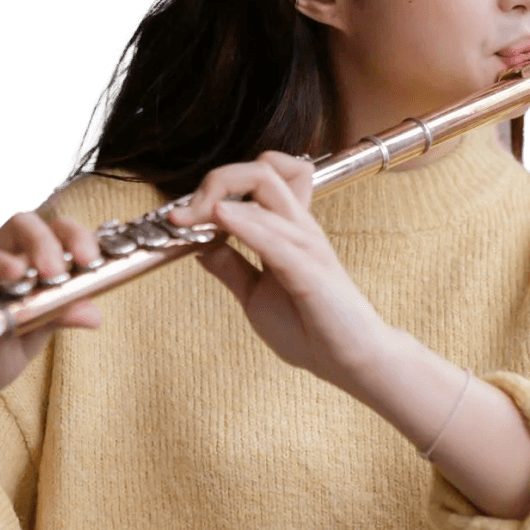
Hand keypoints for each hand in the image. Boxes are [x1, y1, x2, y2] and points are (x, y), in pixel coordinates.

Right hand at [0, 207, 104, 414]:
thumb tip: (93, 314)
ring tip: (17, 274)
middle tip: (54, 271)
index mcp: (27, 264)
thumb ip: (58, 317)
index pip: (52, 232)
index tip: (89, 259)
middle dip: (40, 240)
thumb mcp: (35, 335)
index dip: (72, 236)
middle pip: (17, 226)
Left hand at [168, 151, 390, 392]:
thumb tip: (199, 247)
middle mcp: (298, 226)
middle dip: (216, 180)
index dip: (216, 185)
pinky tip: (218, 219)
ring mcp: (306, 244)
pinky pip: (273, 236)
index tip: (181, 217)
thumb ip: (231, 267)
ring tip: (187, 219)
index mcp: (287, 229)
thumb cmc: (310, 329)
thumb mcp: (254, 295)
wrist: (349, 361)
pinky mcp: (309, 271)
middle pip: (262, 168)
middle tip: (185, 214)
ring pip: (265, 188)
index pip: (261, 174)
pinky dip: (243, 223)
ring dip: (217, 198)